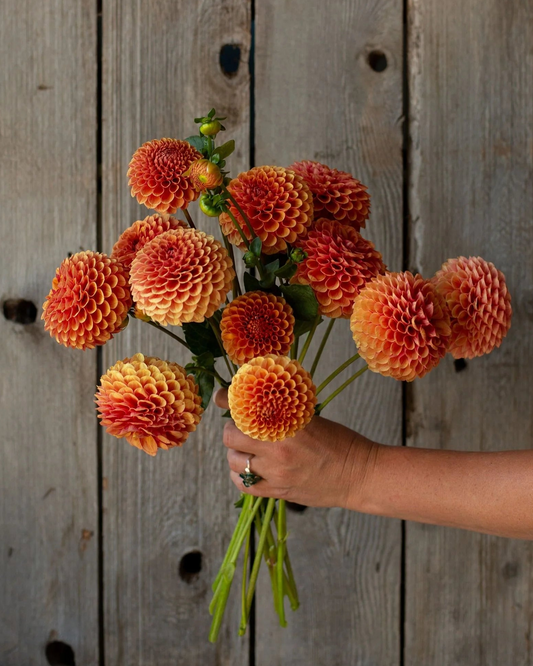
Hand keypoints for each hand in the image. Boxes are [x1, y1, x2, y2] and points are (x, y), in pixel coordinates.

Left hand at [215, 388, 377, 508]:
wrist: (359, 475)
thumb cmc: (340, 442)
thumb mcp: (311, 418)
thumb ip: (283, 413)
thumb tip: (256, 402)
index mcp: (287, 424)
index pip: (244, 408)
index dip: (227, 400)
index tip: (221, 396)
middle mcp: (277, 449)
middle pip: (231, 436)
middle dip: (233, 428)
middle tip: (241, 426)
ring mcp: (276, 473)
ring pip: (234, 461)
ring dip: (235, 452)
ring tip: (245, 448)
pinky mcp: (278, 492)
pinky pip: (244, 485)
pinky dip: (239, 475)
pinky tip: (245, 469)